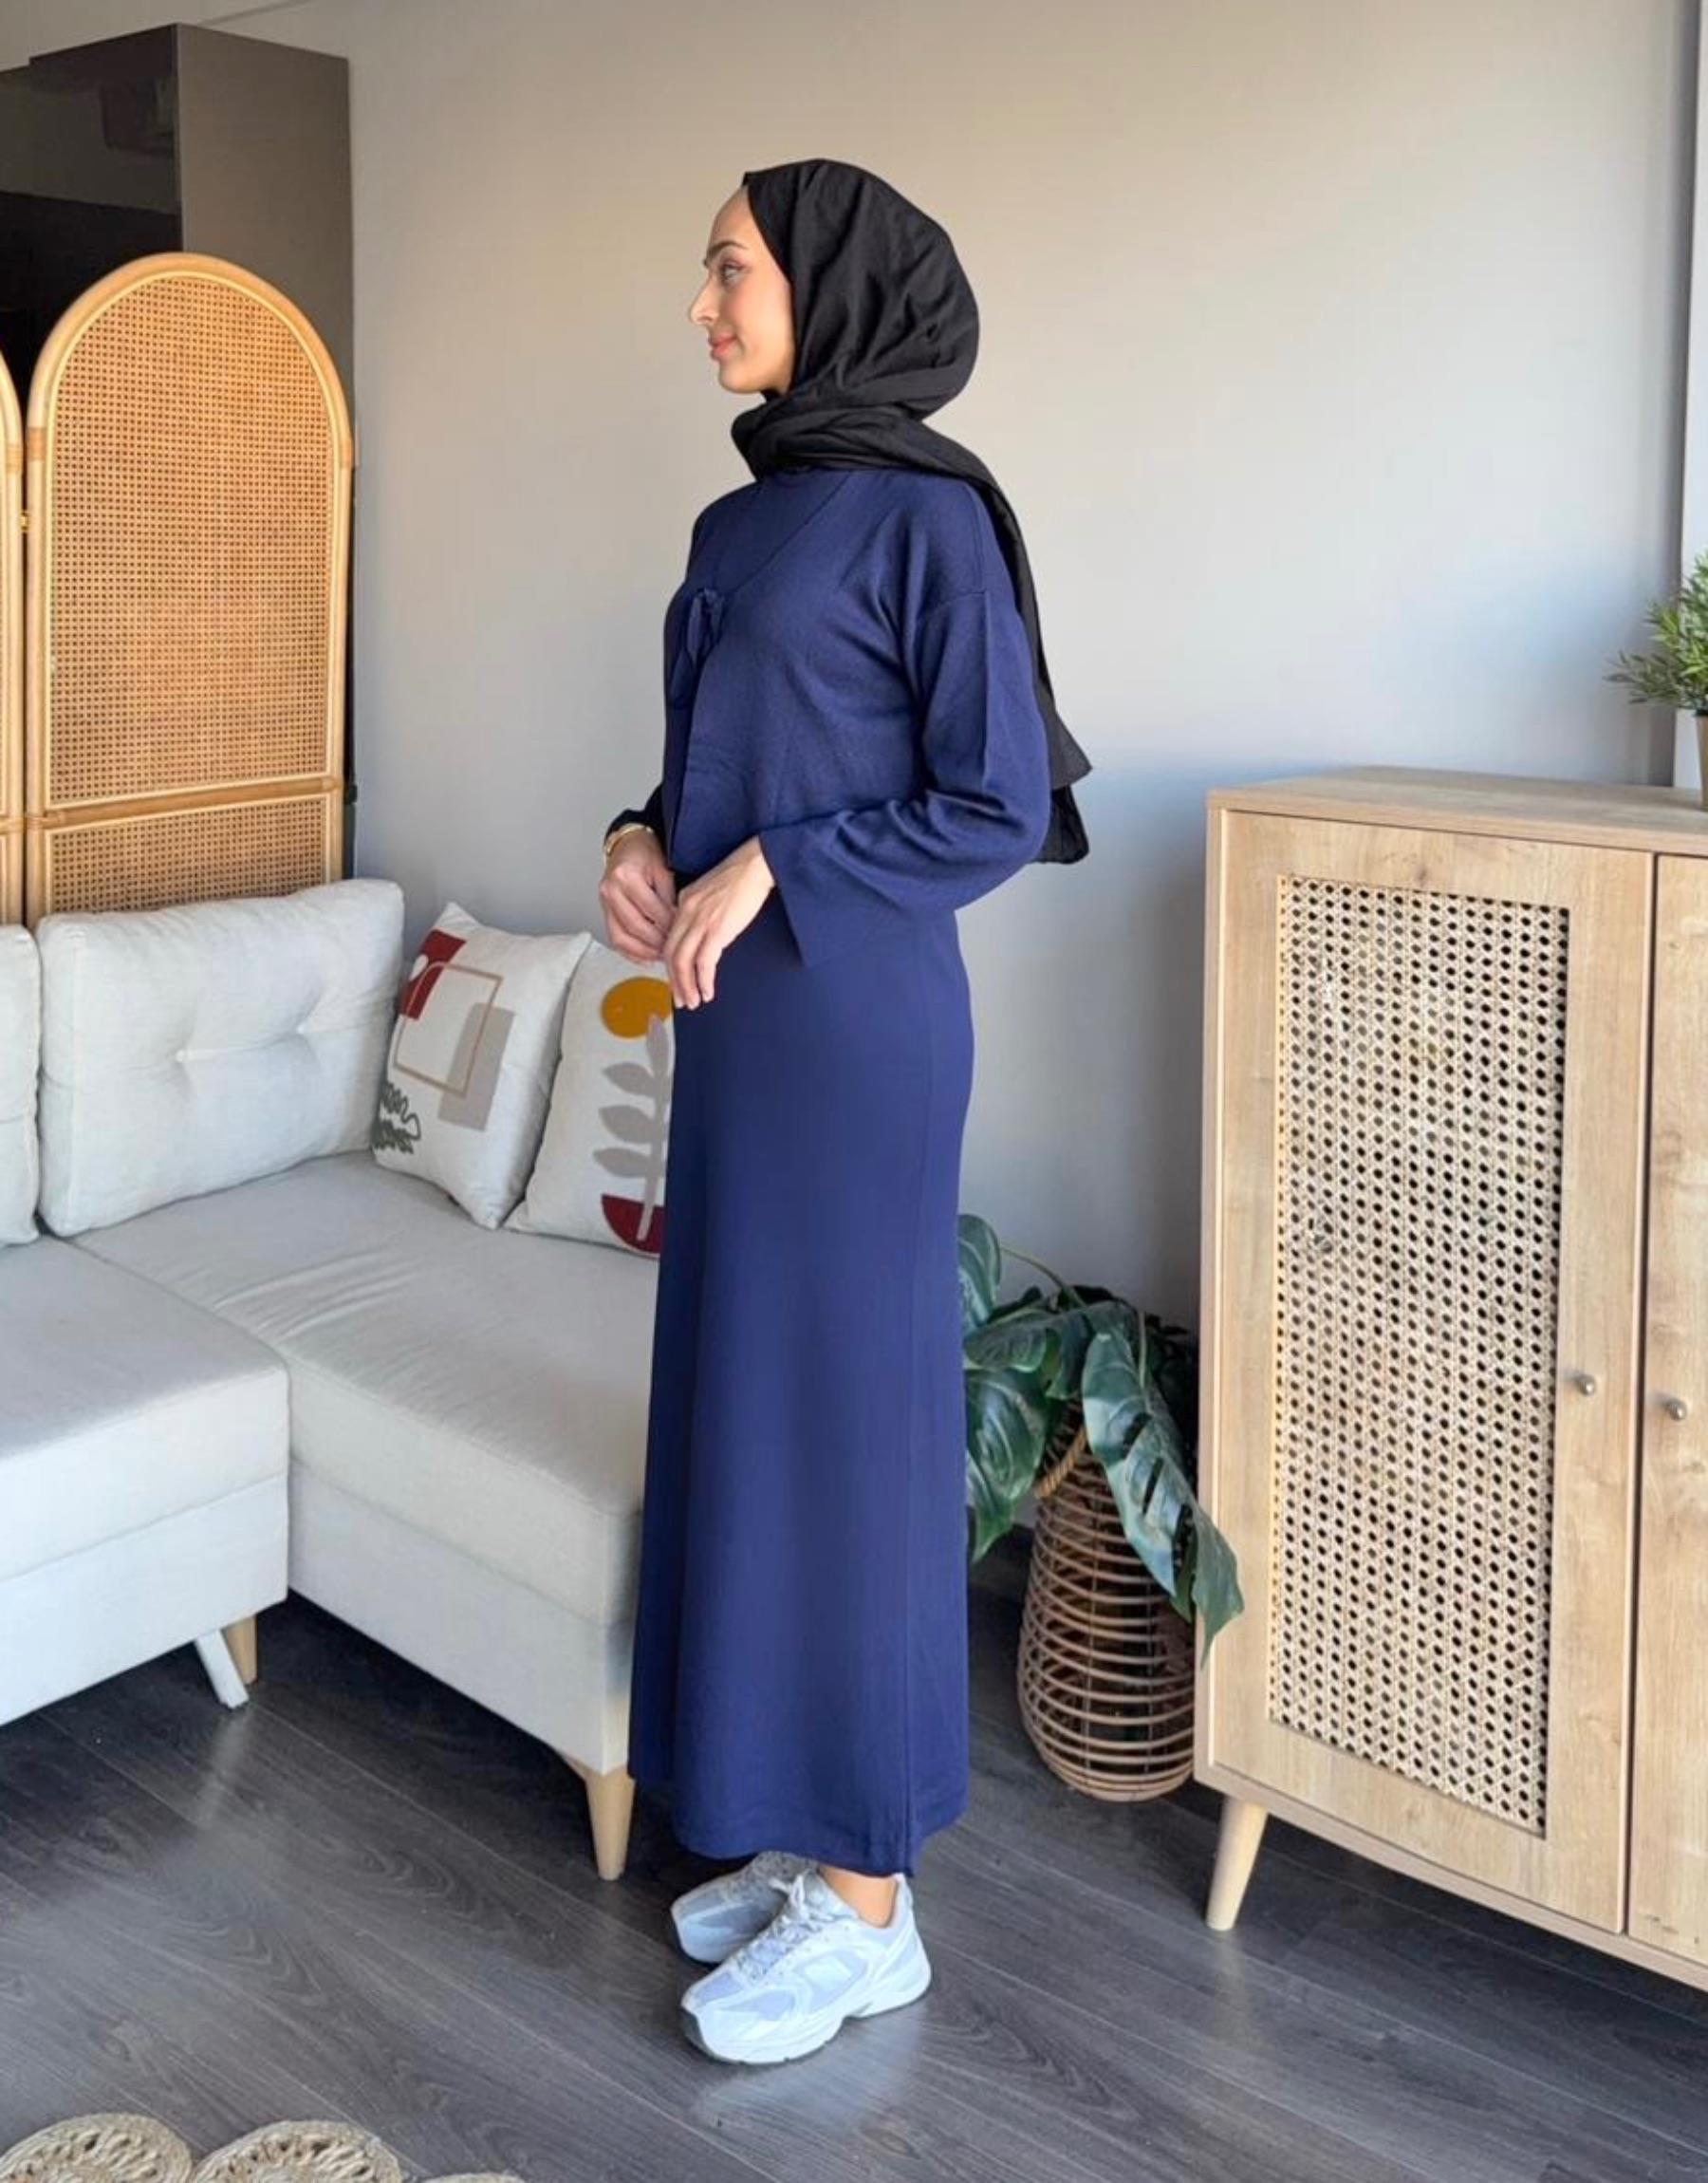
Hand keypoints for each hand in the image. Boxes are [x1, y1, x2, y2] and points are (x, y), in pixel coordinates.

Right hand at [599, 827, 676, 961]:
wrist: (627, 845)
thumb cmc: (645, 853)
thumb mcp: (663, 869)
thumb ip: (669, 897)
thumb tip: (677, 923)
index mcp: (626, 876)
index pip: (651, 909)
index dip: (668, 925)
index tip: (682, 934)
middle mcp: (611, 890)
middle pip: (635, 926)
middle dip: (657, 942)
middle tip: (674, 949)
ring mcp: (604, 903)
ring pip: (622, 937)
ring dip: (643, 951)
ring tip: (662, 956)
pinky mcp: (604, 912)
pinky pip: (615, 938)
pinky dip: (631, 951)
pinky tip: (646, 957)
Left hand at [662, 835, 774, 1007]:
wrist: (757, 864)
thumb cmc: (742, 876)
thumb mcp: (712, 891)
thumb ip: (701, 909)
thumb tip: (701, 931)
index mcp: (684, 902)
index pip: (670, 939)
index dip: (672, 964)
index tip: (678, 980)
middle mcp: (687, 912)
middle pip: (671, 954)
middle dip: (675, 981)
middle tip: (682, 999)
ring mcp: (701, 921)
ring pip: (683, 962)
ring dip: (687, 986)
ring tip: (694, 1001)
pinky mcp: (718, 930)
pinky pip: (703, 962)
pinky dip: (703, 981)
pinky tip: (708, 992)